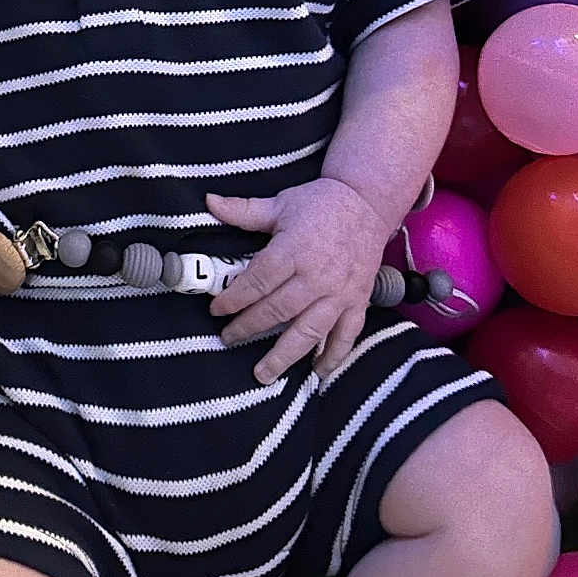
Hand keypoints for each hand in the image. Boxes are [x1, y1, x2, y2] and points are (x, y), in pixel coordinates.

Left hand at [206, 178, 390, 384]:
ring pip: (308, 331)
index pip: (258, 281)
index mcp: (294, 250)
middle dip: (249, 328)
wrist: (368, 203)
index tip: (216, 310)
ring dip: (284, 355)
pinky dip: (332, 356)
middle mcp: (316, 276)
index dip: (234, 299)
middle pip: (277, 310)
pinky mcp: (357, 301)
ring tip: (263, 374)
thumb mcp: (280, 204)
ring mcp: (339, 292)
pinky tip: (317, 372)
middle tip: (228, 339)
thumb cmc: (320, 203)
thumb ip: (244, 210)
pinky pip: (346, 335)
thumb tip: (210, 202)